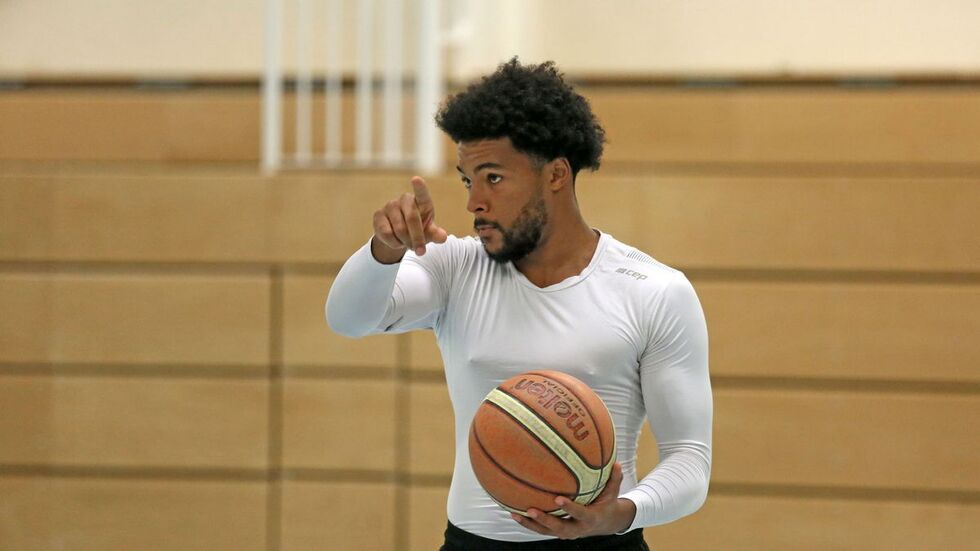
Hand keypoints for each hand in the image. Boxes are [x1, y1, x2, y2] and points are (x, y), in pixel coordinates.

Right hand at [371, 176, 447, 262]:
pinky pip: (387, 233)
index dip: (419, 187)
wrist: (399, 236)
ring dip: (406, 242)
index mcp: (421, 201)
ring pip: (399, 229)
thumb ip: (436, 234)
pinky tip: (396, 241)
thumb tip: (443, 237)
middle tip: (421, 251)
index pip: (421, 193)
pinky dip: (394, 243)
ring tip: (408, 244)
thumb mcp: (429, 233)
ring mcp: (390, 205)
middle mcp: (405, 199)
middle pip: (412, 218)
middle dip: (417, 238)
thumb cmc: (419, 230)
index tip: (416, 179)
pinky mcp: (378, 215)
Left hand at [510, 462, 635, 539]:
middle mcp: (577, 528)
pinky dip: (528, 522)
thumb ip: (614, 479)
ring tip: (515, 513)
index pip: (579, 514)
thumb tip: (617, 462)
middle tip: (532, 509)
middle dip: (545, 520)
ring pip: (545, 531)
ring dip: (530, 523)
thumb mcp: (613, 493)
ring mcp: (566, 532)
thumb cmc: (606, 503)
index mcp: (590, 518)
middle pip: (559, 527)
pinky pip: (540, 529)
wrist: (604, 524)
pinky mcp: (557, 531)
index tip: (558, 499)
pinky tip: (514, 511)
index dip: (569, 508)